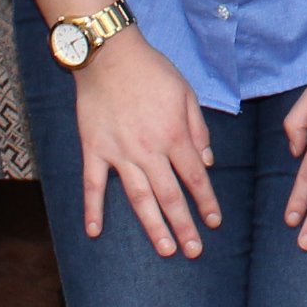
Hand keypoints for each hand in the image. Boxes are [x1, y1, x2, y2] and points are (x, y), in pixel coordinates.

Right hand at [76, 34, 223, 256]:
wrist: (109, 55)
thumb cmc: (152, 71)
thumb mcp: (186, 93)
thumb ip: (198, 129)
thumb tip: (208, 163)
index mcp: (174, 135)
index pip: (195, 178)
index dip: (206, 202)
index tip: (214, 222)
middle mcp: (149, 150)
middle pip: (170, 196)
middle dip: (184, 226)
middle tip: (194, 251)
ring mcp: (119, 153)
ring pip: (139, 197)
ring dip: (152, 226)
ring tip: (164, 249)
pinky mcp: (94, 150)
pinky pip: (93, 185)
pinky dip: (92, 209)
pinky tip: (94, 231)